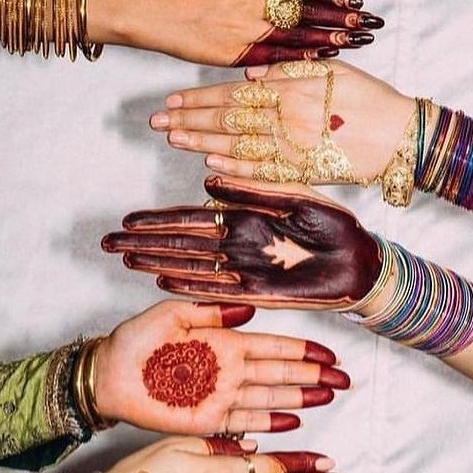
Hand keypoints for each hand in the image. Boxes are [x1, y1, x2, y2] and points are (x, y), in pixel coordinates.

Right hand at [88, 0, 382, 66]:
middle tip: (371, 22)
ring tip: (356, 40)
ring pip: (296, 34)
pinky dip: (298, 59)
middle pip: (307, 10)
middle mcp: (253, 5)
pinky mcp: (232, 52)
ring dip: (328, 37)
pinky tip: (320, 62)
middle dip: (340, 16)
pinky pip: (273, 58)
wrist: (145, 4)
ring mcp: (244, 29)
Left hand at [94, 301, 349, 435]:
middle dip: (314, 376)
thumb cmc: (134, 342)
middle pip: (281, 374)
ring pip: (271, 399)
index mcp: (224, 342)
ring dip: (301, 398)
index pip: (273, 347)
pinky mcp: (208, 421)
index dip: (303, 351)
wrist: (107, 376)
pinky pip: (245, 424)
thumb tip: (250, 310)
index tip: (330, 354)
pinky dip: (269, 424)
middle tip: (344, 380)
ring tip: (329, 396)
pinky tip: (294, 421)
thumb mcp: (172, 315)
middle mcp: (229, 371)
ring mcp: (221, 397)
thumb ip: (211, 311)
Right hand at [102, 177, 379, 309]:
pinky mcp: (258, 293)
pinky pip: (217, 291)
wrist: (363, 262)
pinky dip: (191, 287)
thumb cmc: (337, 227)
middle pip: (181, 244)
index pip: (191, 218)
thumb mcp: (294, 198)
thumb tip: (210, 178)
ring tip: (127, 262)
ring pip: (191, 267)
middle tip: (109, 244)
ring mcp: (245, 270)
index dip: (158, 220)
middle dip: (144, 244)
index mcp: (246, 217)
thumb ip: (253, 189)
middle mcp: (238, 245)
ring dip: (158, 264)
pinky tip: (165, 283)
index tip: (128, 221)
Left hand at [152, 61, 415, 182]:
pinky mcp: (304, 173)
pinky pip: (263, 173)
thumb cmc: (370, 100)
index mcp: (291, 90)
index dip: (200, 97)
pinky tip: (210, 166)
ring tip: (175, 140)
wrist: (401, 136)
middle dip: (190, 119)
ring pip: (238, 144)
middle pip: (228, 118)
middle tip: (159, 122)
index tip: (173, 100)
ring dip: (202, 143)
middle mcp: (287, 118)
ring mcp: (293, 148)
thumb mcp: (331, 71)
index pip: (233, 93)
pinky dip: (235, 169)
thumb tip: (250, 72)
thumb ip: (289, 70)